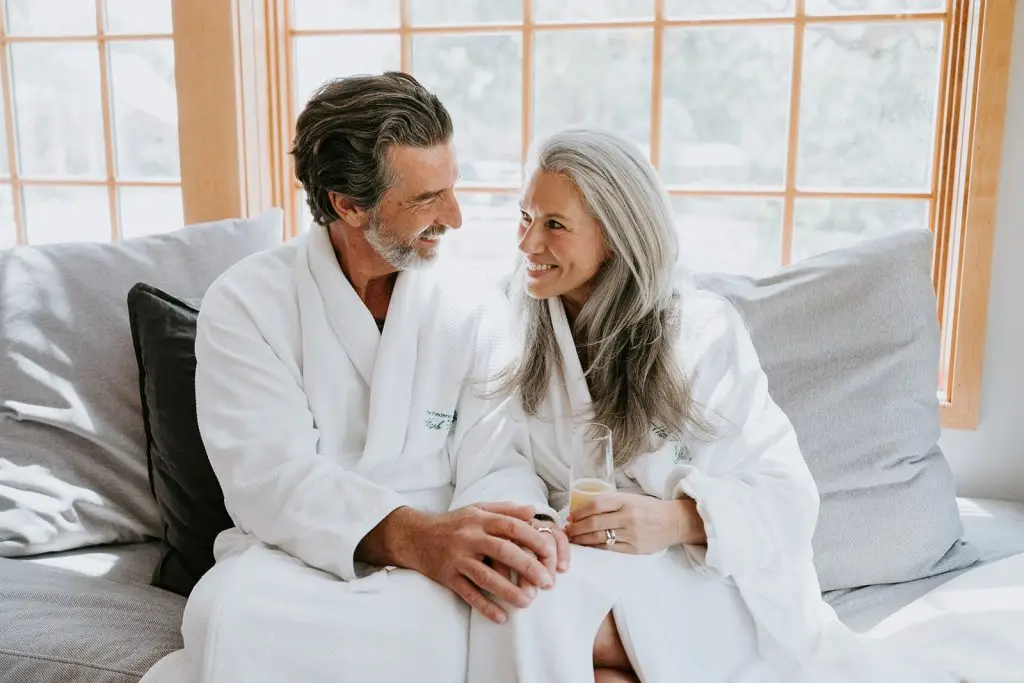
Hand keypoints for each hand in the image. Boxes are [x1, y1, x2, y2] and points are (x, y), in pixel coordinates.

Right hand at [402, 502, 557, 623]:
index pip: (512, 527)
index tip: (551, 554)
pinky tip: (501, 617)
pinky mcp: (447, 576)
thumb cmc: (453, 523)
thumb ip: (505, 510)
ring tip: (528, 602)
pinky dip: (484, 606)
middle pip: (503, 551)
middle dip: (528, 567)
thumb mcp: (477, 509)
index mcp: (480, 520)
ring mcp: (457, 558)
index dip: (534, 540)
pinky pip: (468, 593)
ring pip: (485, 576)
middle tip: (547, 583)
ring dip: (508, 591)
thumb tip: (533, 511)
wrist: (414, 536)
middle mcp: (469, 537)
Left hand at [565, 493, 703, 554]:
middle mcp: (628, 516)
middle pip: (594, 522)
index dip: (580, 511)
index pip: (596, 504)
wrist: (674, 522)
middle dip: (576, 527)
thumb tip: (583, 510)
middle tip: (566, 530)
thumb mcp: (631, 498)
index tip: (570, 516)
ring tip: (572, 539)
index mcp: (626, 500)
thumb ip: (611, 502)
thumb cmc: (649, 508)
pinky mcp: (634, 549)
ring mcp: (632, 534)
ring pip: (599, 537)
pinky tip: (587, 546)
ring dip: (582, 539)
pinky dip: (595, 547)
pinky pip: (609, 548)